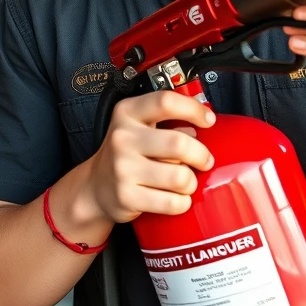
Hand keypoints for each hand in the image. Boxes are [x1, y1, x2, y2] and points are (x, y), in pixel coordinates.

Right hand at [85, 90, 215, 221]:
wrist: (96, 187)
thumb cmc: (127, 155)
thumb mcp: (138, 127)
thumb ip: (167, 122)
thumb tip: (201, 125)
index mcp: (127, 113)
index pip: (165, 102)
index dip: (193, 109)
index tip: (208, 120)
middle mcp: (122, 137)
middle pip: (178, 144)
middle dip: (201, 156)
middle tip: (204, 161)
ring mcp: (122, 168)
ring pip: (180, 177)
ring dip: (191, 183)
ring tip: (184, 182)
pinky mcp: (127, 196)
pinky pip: (172, 203)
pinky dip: (182, 203)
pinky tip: (175, 198)